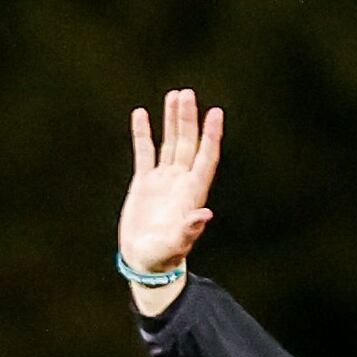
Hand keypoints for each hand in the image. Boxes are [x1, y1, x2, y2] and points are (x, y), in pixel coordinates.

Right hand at [118, 87, 225, 296]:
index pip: (205, 157)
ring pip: (170, 143)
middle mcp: (180, 182)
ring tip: (174, 95)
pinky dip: (143, 133)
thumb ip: (189, 230)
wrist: (144, 263)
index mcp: (192, 193)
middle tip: (187, 94)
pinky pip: (144, 152)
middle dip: (188, 119)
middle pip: (188, 143)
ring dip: (172, 120)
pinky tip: (141, 114)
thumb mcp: (176, 244)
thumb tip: (205, 214)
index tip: (215, 112)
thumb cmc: (163, 257)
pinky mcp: (144, 182)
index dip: (211, 135)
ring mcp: (163, 180)